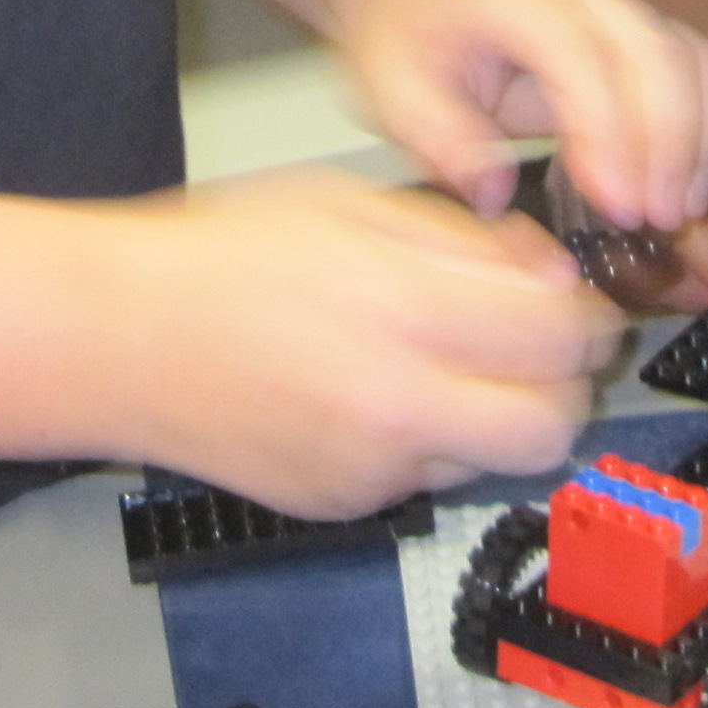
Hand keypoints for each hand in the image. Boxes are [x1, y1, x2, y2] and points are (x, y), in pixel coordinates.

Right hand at [107, 168, 619, 517]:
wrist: (118, 336)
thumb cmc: (223, 250)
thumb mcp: (351, 202)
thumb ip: (460, 242)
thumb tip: (547, 274)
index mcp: (400, 307)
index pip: (558, 334)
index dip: (589, 315)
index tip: (581, 300)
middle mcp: (394, 401)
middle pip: (552, 425)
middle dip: (568, 384)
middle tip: (545, 346)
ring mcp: (369, 467)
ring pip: (498, 461)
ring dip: (506, 417)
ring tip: (462, 366)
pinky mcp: (343, 505)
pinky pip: (429, 478)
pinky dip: (435, 441)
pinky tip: (388, 395)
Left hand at [333, 0, 707, 246]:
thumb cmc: (409, 41)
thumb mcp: (392, 91)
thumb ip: (441, 140)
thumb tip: (495, 195)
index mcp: (519, 1)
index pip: (582, 58)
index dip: (609, 131)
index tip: (617, 204)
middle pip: (656, 54)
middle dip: (670, 143)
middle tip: (657, 220)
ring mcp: (622, 8)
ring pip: (693, 58)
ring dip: (701, 137)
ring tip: (679, 210)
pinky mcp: (644, 32)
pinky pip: (702, 68)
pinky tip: (693, 184)